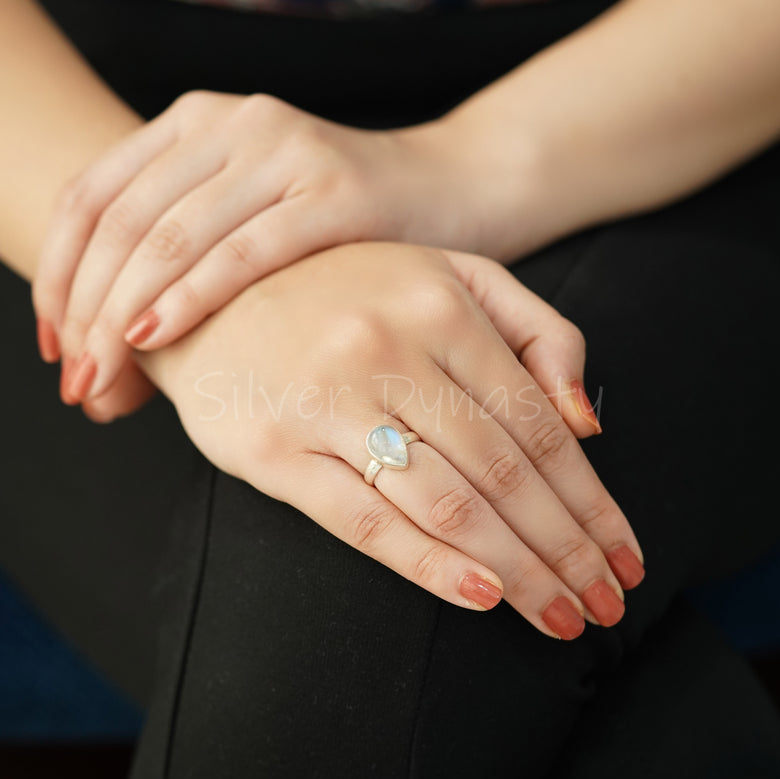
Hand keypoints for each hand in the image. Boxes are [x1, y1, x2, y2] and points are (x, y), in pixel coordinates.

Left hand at [32, 91, 485, 402]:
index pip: (93, 197)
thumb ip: (184, 275)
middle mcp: (232, 124)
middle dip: (84, 308)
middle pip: (121, 221)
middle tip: (75, 378)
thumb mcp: (253, 225)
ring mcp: (283, 151)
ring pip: (170, 236)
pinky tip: (155, 338)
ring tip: (101, 374)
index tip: (55, 347)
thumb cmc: (344, 227)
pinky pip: (243, 252)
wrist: (448, 190)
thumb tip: (116, 365)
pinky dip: (191, 297)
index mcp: (198, 124)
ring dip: (121, 313)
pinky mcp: (333, 193)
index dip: (59, 277)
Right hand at [147, 242, 642, 639]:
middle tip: (606, 604)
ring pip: (447, 503)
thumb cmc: (344, 292)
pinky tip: (482, 598)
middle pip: (504, 471)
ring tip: (561, 616)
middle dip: (567, 549)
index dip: (592, 500)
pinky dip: (430, 565)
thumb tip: (588, 423)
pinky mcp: (277, 452)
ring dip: (516, 570)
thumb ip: (537, 331)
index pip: (539, 425)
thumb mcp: (450, 276)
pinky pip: (365, 521)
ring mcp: (329, 403)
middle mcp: (389, 353)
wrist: (209, 299)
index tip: (625, 555)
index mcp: (442, 310)